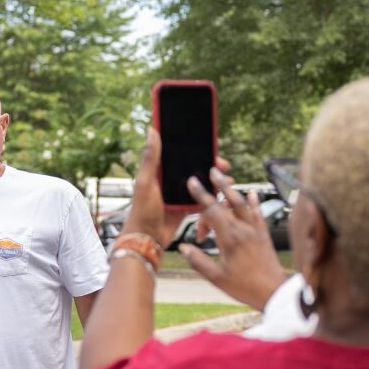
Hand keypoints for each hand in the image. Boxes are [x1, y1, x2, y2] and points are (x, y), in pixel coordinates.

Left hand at [123, 127, 231, 248]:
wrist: (146, 239)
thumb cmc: (141, 210)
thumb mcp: (146, 181)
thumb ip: (151, 157)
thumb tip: (152, 130)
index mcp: (160, 170)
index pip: (179, 155)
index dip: (195, 149)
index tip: (209, 146)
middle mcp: (170, 180)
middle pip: (193, 168)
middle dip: (209, 166)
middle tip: (223, 165)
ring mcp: (179, 194)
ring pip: (200, 183)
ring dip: (213, 181)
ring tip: (226, 181)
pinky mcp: (185, 208)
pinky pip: (201, 200)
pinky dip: (211, 197)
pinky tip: (222, 197)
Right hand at [180, 167, 286, 309]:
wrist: (274, 292)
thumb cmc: (246, 288)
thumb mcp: (217, 279)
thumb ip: (199, 262)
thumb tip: (184, 248)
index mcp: (230, 239)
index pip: (212, 211)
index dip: (200, 195)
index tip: (192, 183)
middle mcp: (243, 230)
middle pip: (226, 202)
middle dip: (216, 186)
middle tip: (210, 171)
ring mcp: (256, 231)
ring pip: (243, 204)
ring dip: (233, 190)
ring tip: (226, 179)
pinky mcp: (264, 235)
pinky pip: (258, 213)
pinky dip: (254, 202)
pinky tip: (251, 194)